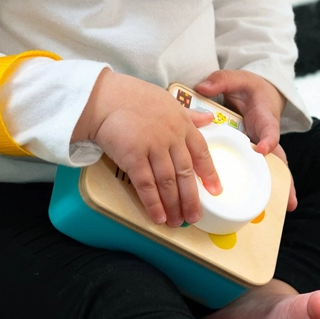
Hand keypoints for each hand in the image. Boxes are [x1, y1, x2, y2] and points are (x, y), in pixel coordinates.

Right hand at [73, 71, 221, 226]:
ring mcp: (153, 147)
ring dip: (173, 205)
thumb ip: (189, 114)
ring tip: (177, 222)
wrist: (104, 98)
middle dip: (191, 199)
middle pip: (185, 173)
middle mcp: (171, 137)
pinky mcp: (133, 157)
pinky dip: (153, 203)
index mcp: (181, 124)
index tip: (215, 191)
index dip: (209, 174)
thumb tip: (209, 118)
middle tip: (194, 217)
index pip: (201, 152)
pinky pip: (146, 185)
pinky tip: (158, 216)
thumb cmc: (133, 97)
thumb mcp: (167, 101)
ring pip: (168, 182)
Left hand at [194, 70, 297, 211]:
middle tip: (289, 201)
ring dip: (278, 189)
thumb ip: (222, 81)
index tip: (261, 148)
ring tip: (284, 209)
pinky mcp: (253, 155)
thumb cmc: (251, 88)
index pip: (269, 130)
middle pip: (278, 160)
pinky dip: (258, 188)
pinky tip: (257, 207)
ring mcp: (261, 148)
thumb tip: (202, 87)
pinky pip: (255, 171)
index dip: (267, 140)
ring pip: (271, 171)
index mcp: (265, 118)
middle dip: (284, 180)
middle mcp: (266, 137)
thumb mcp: (238, 79)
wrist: (261, 93)